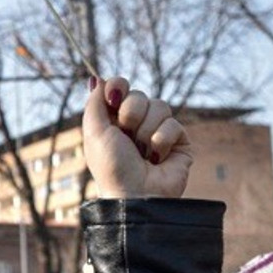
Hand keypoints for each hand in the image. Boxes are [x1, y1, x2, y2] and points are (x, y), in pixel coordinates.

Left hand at [82, 76, 191, 198]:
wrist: (136, 194)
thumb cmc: (112, 167)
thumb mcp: (94, 132)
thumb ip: (94, 103)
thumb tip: (96, 78)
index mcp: (113, 120)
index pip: (120, 86)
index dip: (118, 87)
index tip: (114, 99)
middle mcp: (135, 123)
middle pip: (139, 94)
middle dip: (131, 114)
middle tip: (126, 136)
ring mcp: (158, 131)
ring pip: (159, 106)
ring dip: (145, 131)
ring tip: (142, 152)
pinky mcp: (178, 141)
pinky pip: (173, 124)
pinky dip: (161, 141)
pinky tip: (157, 159)